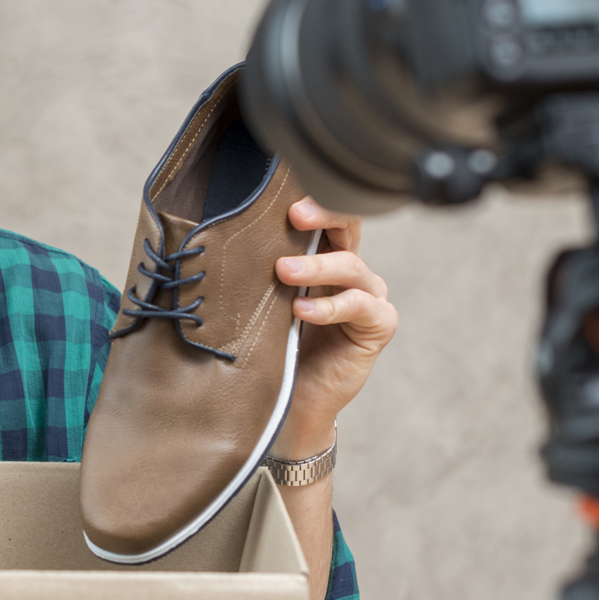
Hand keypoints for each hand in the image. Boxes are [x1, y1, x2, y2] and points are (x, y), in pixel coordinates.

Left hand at [272, 197, 398, 456]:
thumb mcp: (264, 302)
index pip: (326, 217)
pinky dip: (330, 306)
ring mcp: (369, 296)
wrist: (291, 402)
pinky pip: (359, 306)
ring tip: (283, 270)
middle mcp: (351, 272)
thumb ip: (260, 271)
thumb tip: (220, 239)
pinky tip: (302, 311)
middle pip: (348, 227)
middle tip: (293, 215)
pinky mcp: (378, 324)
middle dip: (323, 215)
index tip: (284, 197)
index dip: (312, 202)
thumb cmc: (274, 348)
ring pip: (351, 266)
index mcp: (325, 258)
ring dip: (316, 265)